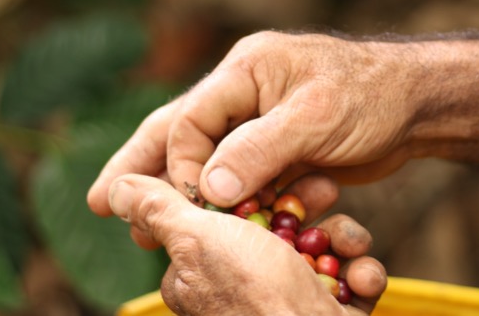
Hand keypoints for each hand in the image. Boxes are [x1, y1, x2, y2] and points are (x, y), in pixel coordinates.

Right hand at [89, 31, 419, 210]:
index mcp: (246, 70)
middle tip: (101, 203)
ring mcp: (260, 122)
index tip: (193, 204)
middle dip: (142, 169)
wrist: (417, 106)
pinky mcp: (280, 149)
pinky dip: (228, 203)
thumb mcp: (317, 117)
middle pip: (180, 133)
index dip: (182, 164)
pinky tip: (209, 224)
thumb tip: (207, 191)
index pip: (191, 119)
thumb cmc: (372, 95)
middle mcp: (245, 93)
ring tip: (142, 226)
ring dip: (181, 193)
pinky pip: (242, 178)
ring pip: (207, 161)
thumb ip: (260, 149)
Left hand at [107, 173, 387, 314]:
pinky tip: (361, 279)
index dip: (258, 190)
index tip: (281, 175)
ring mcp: (289, 304)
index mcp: (205, 271)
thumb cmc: (256, 297)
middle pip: (282, 227)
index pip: (230, 214)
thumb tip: (117, 188)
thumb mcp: (199, 239)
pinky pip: (350, 282)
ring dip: (343, 242)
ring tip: (350, 247)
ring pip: (323, 250)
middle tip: (328, 194)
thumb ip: (160, 210)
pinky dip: (361, 277)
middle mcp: (245, 288)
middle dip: (311, 211)